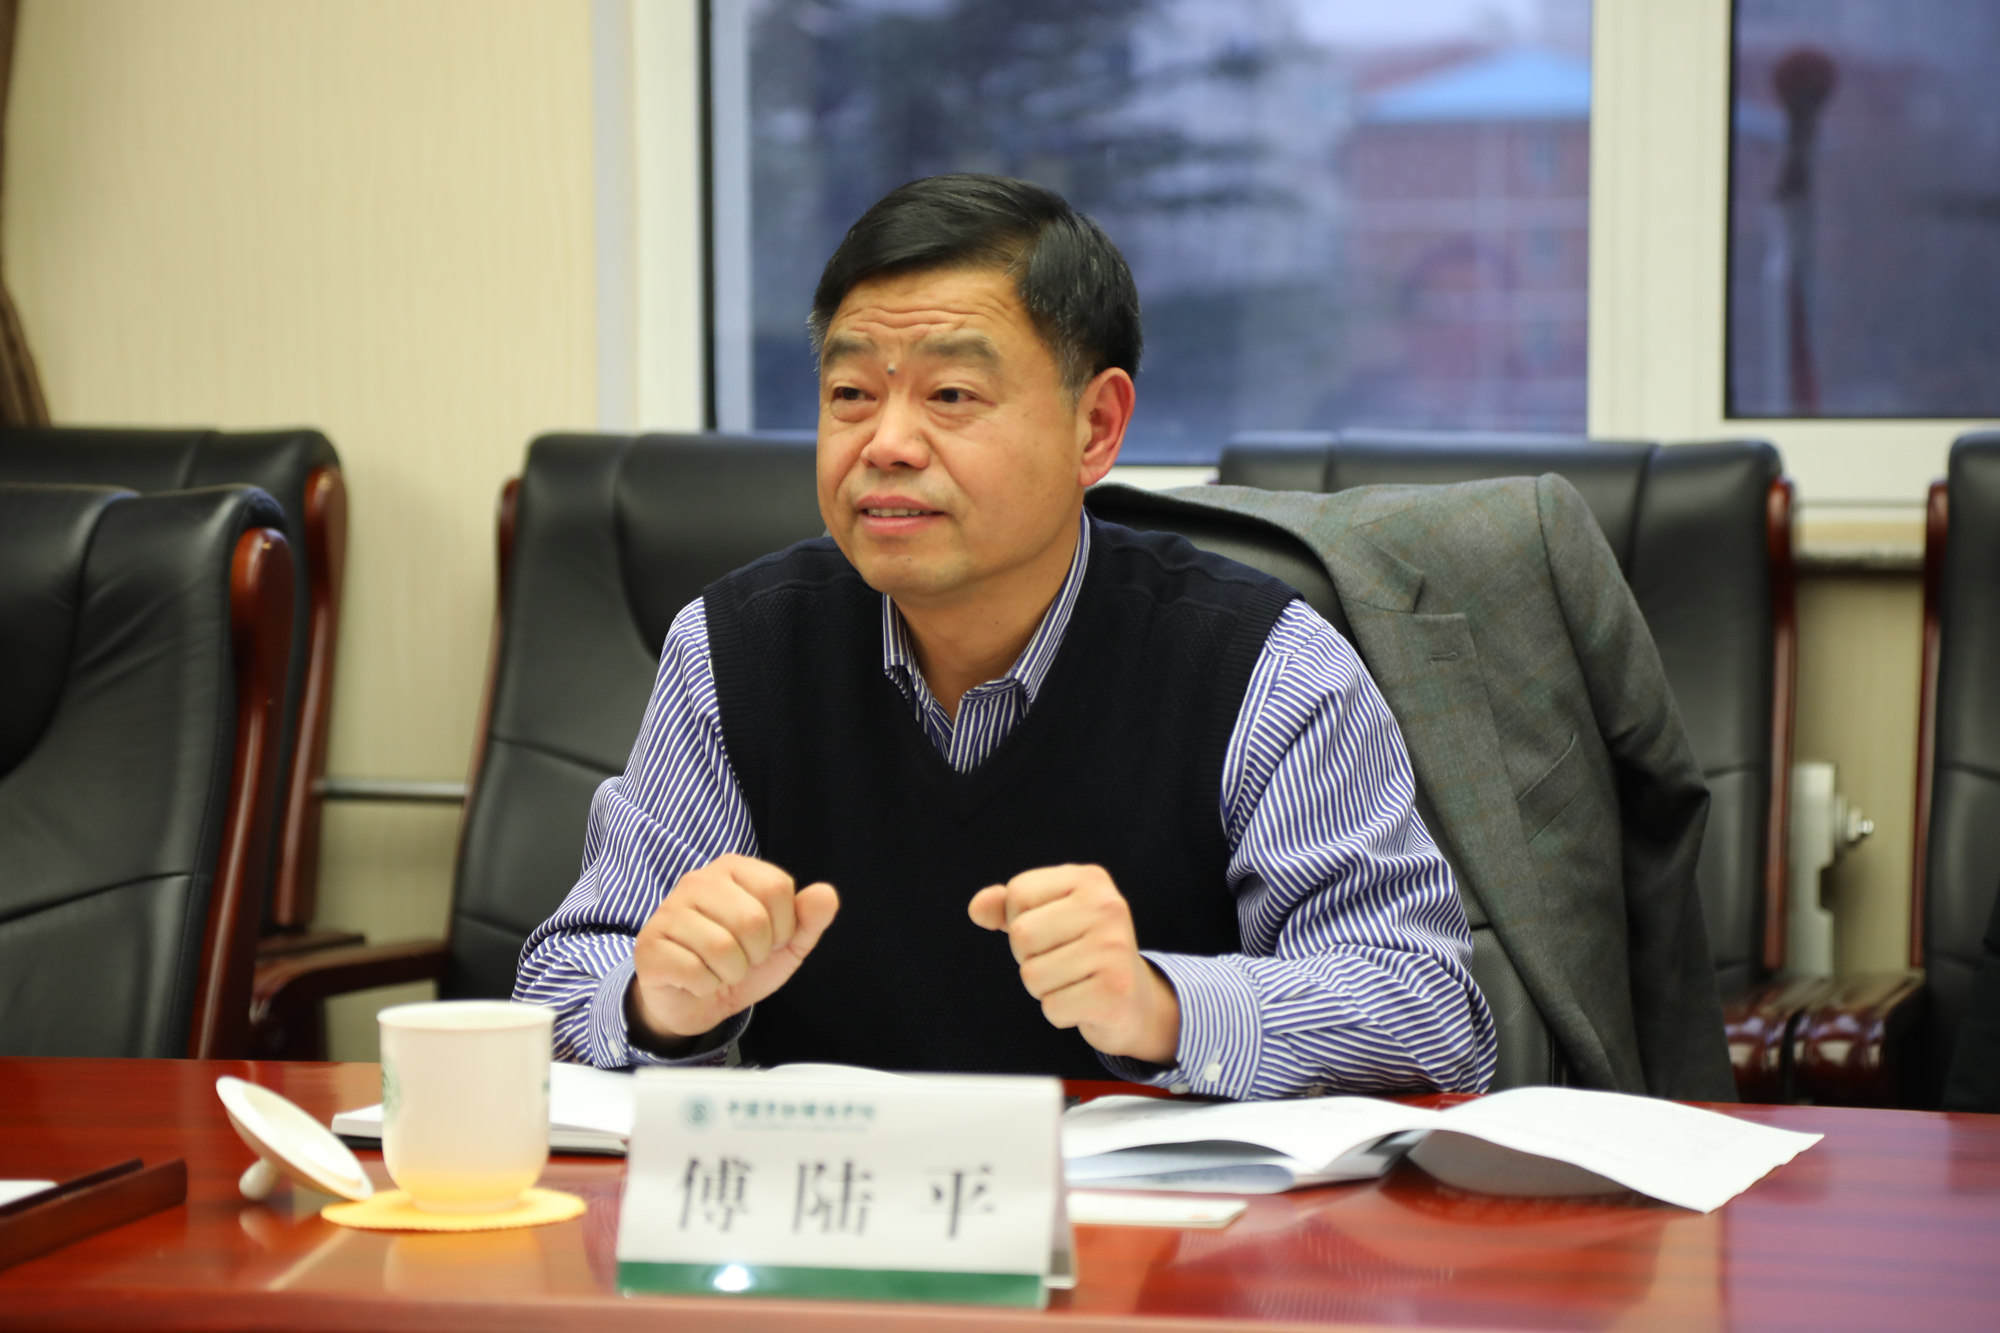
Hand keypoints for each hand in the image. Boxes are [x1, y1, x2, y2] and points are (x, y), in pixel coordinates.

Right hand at [630, 854, 838, 1048]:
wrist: (695, 1002)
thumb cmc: (741, 963)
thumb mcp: (785, 944)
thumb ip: (809, 919)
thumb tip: (826, 894)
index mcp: (733, 868)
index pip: (777, 887)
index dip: (783, 927)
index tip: (768, 940)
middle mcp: (697, 880)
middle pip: (751, 919)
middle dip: (756, 954)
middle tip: (742, 959)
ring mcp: (668, 911)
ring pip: (722, 948)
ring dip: (731, 973)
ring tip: (720, 970)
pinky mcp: (649, 946)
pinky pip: (694, 972)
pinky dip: (706, 986)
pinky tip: (697, 981)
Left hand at [967, 864, 1179, 1063]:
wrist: (1134, 1001)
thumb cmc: (1081, 952)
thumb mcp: (1047, 917)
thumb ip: (1007, 907)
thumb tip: (977, 908)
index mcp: (1090, 879)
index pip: (1017, 893)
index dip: (1019, 919)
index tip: (1050, 931)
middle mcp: (1108, 906)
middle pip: (1021, 935)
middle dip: (1029, 957)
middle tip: (1062, 961)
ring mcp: (1115, 948)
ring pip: (1032, 976)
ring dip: (1044, 988)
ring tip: (1075, 981)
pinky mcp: (1115, 991)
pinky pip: (1052, 1007)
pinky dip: (1060, 1013)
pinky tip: (1085, 1002)